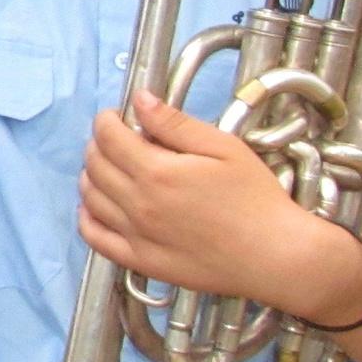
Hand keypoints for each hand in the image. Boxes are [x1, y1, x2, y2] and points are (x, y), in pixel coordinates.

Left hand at [78, 90, 313, 310]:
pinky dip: (87, 217)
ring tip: (110, 168)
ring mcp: (136, 235)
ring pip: (90, 197)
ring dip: (92, 176)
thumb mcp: (223, 147)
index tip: (114, 117)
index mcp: (157, 172)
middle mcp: (138, 204)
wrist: (274, 255)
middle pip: (95, 165)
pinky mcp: (141, 261)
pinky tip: (96, 207)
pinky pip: (95, 238)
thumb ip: (175, 123)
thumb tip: (140, 100)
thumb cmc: (256, 200)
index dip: (106, 120)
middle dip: (99, 144)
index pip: (108, 137)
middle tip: (116, 139)